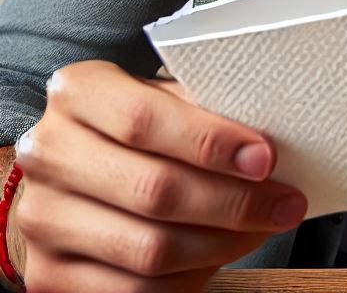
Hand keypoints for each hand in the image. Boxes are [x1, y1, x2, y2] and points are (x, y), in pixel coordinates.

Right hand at [11, 60, 306, 291]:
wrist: (77, 172)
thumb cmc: (141, 126)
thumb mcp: (165, 97)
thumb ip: (204, 109)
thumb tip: (269, 141)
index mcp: (77, 92)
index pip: (145, 118)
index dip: (211, 142)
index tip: (266, 158)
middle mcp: (49, 152)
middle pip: (153, 189)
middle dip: (234, 201)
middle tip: (285, 201)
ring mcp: (42, 218)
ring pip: (149, 248)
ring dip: (221, 243)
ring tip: (263, 227)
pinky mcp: (48, 275)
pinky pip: (133, 290)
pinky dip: (190, 277)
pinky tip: (221, 255)